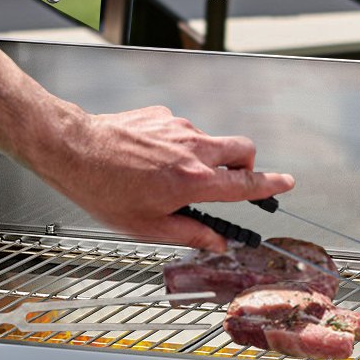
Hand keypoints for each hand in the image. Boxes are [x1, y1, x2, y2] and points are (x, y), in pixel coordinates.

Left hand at [34, 105, 295, 250]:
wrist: (73, 150)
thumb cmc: (104, 190)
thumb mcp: (148, 226)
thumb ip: (190, 233)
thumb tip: (216, 242)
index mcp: (193, 181)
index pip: (246, 184)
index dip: (271, 184)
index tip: (286, 182)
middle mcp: (193, 149)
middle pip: (242, 149)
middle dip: (247, 164)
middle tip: (230, 182)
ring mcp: (178, 128)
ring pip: (210, 141)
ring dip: (204, 158)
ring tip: (169, 177)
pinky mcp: (162, 116)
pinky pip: (182, 132)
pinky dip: (176, 146)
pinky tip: (148, 161)